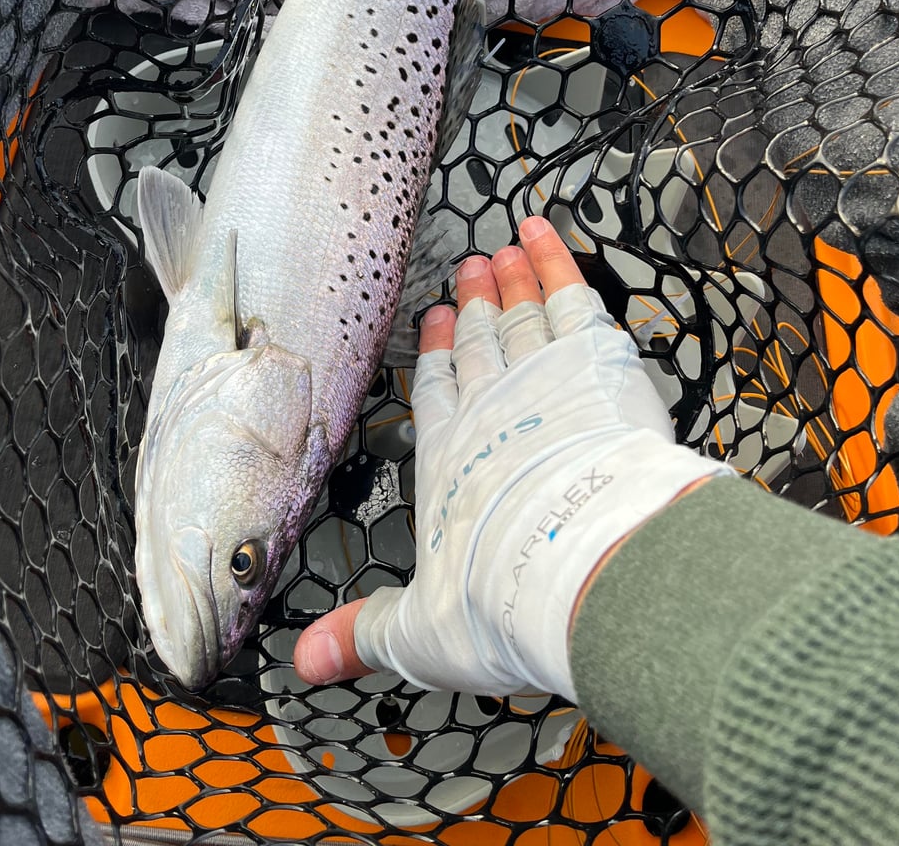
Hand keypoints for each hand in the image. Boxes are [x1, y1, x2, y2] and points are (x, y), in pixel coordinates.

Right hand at [294, 217, 730, 700]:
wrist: (584, 567)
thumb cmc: (505, 599)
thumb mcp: (421, 631)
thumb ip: (365, 635)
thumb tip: (305, 664)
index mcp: (449, 461)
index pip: (438, 395)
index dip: (438, 358)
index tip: (438, 325)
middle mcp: (491, 410)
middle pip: (481, 346)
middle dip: (474, 307)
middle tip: (470, 269)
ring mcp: (542, 377)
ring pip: (522, 317)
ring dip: (512, 282)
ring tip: (504, 250)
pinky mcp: (593, 359)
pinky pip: (571, 295)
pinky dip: (556, 260)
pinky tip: (545, 233)